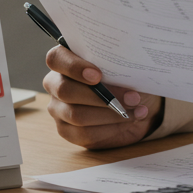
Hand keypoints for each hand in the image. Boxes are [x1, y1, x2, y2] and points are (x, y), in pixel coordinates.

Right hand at [43, 45, 163, 149]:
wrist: (132, 102)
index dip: (74, 67)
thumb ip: (117, 65)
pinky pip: (85, 133)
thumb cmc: (125, 77)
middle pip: (65, 91)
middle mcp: (55, 84)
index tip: (98, 76)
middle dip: (102, 96)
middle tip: (132, 97)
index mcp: (65, 60)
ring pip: (77, 115)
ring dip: (111, 114)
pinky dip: (111, 128)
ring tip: (136, 110)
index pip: (55, 59)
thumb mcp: (124, 67)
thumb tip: (125, 73)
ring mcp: (58, 108)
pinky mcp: (66, 130)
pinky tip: (128, 121)